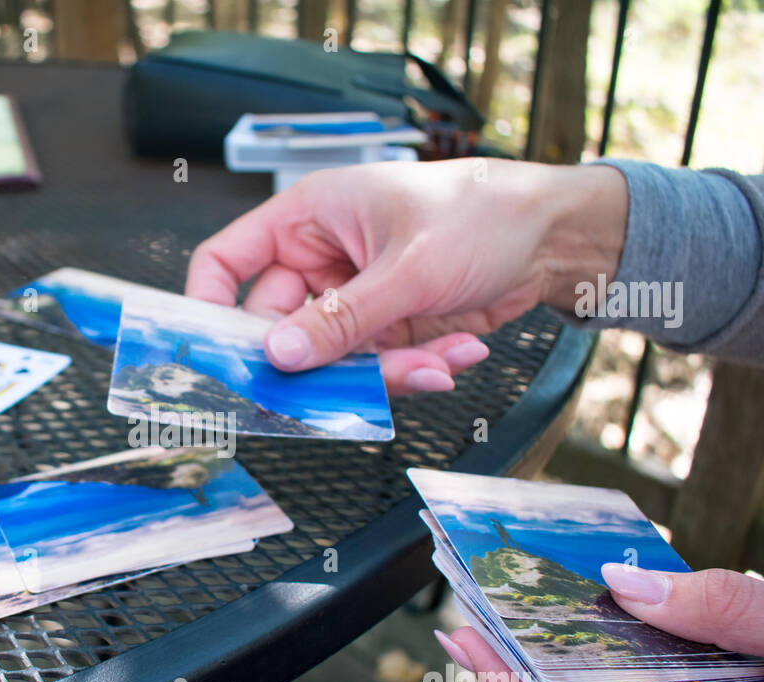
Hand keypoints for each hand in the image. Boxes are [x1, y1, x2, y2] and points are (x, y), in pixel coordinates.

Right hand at [185, 158, 627, 394]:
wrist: (555, 235)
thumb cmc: (482, 214)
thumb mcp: (407, 268)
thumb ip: (341, 319)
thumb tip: (279, 358)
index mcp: (308, 219)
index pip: (228, 259)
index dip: (209, 303)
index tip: (214, 352)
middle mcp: (321, 259)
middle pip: (281, 328)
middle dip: (322, 361)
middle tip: (350, 385)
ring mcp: (353, 298)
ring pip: (334, 358)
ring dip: (383, 372)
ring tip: (435, 364)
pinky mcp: (386, 327)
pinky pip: (377, 365)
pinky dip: (414, 368)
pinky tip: (455, 354)